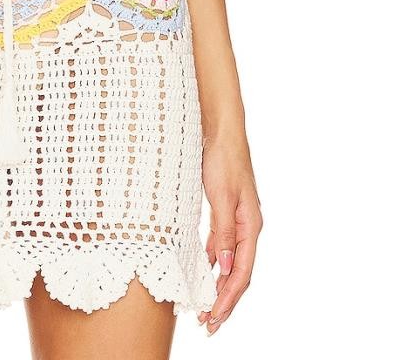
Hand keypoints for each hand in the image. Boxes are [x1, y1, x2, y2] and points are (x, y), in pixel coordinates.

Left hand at [197, 132, 262, 335]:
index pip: (241, 272)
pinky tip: (204, 274)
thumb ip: (223, 231)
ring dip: (219, 286)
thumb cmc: (222, 159)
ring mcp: (237, 221)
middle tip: (208, 324)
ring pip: (230, 262)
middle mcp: (247, 227)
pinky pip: (222, 247)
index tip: (213, 317)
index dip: (228, 298)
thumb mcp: (220, 195)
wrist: (221, 131)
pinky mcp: (226, 213)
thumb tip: (225, 265)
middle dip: (225, 301)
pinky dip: (214, 265)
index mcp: (250, 225)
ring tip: (205, 307)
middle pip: (239, 273)